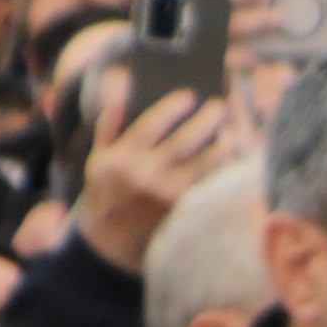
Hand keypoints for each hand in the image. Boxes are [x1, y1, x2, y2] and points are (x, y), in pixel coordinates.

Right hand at [73, 77, 235, 270]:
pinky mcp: (183, 209)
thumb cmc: (107, 190)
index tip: (190, 95)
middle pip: (184, 142)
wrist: (111, 240)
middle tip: (219, 106)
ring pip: (204, 164)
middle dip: (205, 122)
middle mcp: (146, 176)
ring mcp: (167, 194)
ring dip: (221, 145)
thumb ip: (109, 123)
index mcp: (122, 158)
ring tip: (228, 131)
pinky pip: (208, 183)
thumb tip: (120, 86)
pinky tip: (229, 155)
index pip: (150, 125)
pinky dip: (221, 168)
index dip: (171, 108)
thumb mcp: (98, 158)